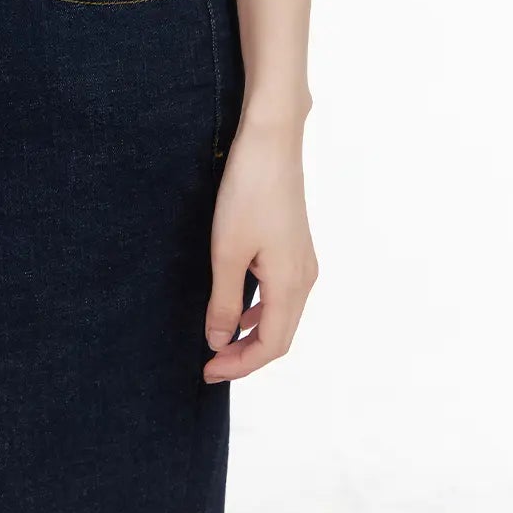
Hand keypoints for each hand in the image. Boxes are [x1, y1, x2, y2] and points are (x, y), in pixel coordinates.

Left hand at [202, 111, 318, 381]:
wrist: (271, 140)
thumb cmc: (248, 192)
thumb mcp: (227, 250)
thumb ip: (224, 300)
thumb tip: (219, 341)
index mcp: (291, 284)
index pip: (271, 346)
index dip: (240, 365)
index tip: (207, 372)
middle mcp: (304, 277)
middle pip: (280, 335)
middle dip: (246, 355)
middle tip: (210, 364)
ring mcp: (302, 260)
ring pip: (281, 314)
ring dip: (253, 333)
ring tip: (220, 340)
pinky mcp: (295, 244)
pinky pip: (281, 292)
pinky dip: (259, 309)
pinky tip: (237, 304)